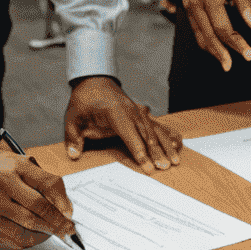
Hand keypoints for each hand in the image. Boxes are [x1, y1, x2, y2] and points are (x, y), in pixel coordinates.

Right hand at [0, 136, 78, 249]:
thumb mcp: (19, 162)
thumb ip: (40, 179)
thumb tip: (63, 205)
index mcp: (18, 165)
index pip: (48, 183)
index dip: (63, 201)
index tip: (71, 213)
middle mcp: (4, 181)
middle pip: (38, 206)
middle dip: (57, 221)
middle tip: (68, 229)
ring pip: (26, 222)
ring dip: (45, 231)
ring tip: (55, 233)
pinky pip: (10, 233)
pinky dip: (27, 237)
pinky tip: (36, 236)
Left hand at [65, 75, 181, 172]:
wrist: (95, 81)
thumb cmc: (84, 101)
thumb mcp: (72, 118)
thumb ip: (73, 137)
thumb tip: (73, 155)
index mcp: (114, 111)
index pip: (128, 131)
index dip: (137, 148)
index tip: (146, 163)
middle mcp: (131, 111)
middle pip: (146, 133)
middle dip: (156, 151)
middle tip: (164, 167)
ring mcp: (138, 112)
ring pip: (155, 130)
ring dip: (165, 146)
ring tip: (175, 161)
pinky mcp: (141, 115)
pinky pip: (157, 126)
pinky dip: (168, 136)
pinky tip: (178, 145)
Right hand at [182, 0, 250, 70]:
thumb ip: (248, 2)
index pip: (223, 28)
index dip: (236, 44)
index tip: (249, 55)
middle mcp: (195, 3)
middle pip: (208, 36)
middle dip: (221, 53)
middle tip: (232, 66)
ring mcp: (188, 5)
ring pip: (199, 35)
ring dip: (212, 51)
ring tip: (225, 62)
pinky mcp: (186, 6)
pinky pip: (196, 29)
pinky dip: (205, 41)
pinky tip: (216, 48)